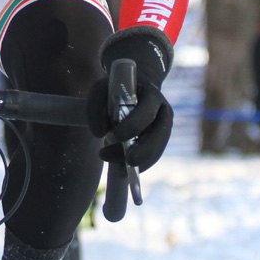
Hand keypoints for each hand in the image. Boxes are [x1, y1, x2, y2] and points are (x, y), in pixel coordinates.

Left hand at [87, 26, 173, 170]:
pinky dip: (139, 166)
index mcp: (152, 95)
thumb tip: (99, 133)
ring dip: (140, 162)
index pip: (146, 112)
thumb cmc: (116, 89)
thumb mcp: (102, 89)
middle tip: (127, 161)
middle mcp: (163, 112)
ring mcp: (163, 128)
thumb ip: (96, 106)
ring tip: (118, 169)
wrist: (133, 89)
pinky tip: (122, 170)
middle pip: (160, 135)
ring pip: (157, 150)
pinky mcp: (158, 141)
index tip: (113, 136)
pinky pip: (152, 157)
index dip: (132, 126)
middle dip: (144, 151)